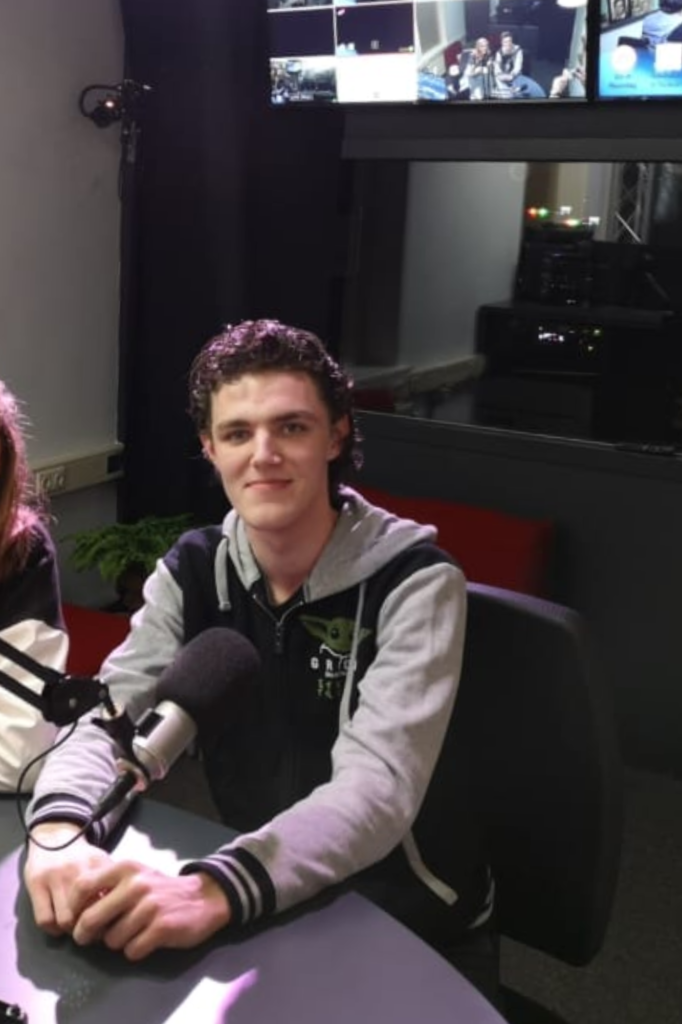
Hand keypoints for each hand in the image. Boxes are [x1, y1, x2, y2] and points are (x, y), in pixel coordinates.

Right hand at [24, 822, 114, 936]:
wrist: (55, 835)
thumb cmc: (81, 856)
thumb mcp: (101, 862)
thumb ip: (111, 881)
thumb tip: (124, 909)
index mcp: (98, 864)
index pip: (109, 900)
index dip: (111, 918)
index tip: (110, 924)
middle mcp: (77, 870)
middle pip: (88, 913)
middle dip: (90, 928)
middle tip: (91, 931)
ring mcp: (56, 877)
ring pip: (65, 920)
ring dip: (70, 930)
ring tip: (74, 928)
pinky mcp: (36, 884)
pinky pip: (45, 919)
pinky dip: (52, 929)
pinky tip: (57, 925)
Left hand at [70, 861, 231, 960]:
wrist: (204, 897)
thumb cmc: (161, 889)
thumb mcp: (135, 876)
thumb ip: (108, 886)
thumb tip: (76, 911)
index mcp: (125, 868)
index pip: (82, 886)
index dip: (73, 908)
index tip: (76, 919)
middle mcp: (135, 884)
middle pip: (90, 919)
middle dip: (86, 934)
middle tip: (91, 937)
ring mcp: (149, 906)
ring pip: (111, 939)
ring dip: (117, 942)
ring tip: (131, 933)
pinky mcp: (162, 927)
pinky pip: (132, 951)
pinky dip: (135, 950)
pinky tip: (145, 940)